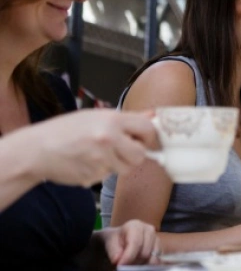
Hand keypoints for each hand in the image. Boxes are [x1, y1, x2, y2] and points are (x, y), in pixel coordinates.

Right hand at [27, 110, 158, 186]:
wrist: (36, 150)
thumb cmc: (65, 130)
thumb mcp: (95, 116)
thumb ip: (126, 118)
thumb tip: (153, 115)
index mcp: (112, 120)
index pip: (148, 129)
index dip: (149, 136)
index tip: (143, 140)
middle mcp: (109, 138)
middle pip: (141, 154)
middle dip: (135, 155)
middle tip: (122, 150)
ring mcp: (101, 159)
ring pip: (126, 168)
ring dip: (118, 165)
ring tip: (100, 155)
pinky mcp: (94, 176)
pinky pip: (108, 176)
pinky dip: (102, 172)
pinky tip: (87, 163)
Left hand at [97, 219, 159, 264]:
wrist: (120, 239)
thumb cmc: (115, 239)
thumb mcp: (110, 242)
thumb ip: (113, 251)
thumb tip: (117, 260)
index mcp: (136, 225)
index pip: (136, 243)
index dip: (128, 256)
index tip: (120, 265)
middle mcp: (149, 230)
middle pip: (145, 253)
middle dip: (134, 262)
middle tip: (124, 266)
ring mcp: (156, 239)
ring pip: (152, 258)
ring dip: (141, 264)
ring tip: (131, 263)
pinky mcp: (160, 248)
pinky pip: (157, 261)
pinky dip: (147, 265)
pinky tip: (138, 263)